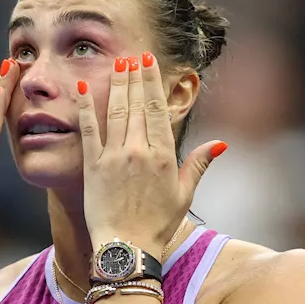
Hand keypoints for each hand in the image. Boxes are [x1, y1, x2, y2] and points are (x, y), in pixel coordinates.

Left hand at [77, 52, 225, 252]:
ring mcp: (114, 157)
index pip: (158, 109)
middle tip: (134, 55)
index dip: (153, 83)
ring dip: (117, 84)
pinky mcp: (93, 166)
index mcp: (163, 156)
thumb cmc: (158, 225)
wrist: (127, 248)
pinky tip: (84, 88)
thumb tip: (220, 143)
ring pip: (116, 111)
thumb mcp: (184, 194)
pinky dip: (86, 107)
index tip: (150, 63)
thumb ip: (198, 164)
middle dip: (136, 76)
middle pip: (137, 104)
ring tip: (118, 63)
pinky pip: (89, 130)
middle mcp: (139, 151)